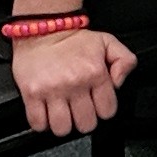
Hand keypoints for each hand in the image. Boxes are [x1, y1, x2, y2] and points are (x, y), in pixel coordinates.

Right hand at [13, 27, 138, 137]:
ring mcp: (52, 90)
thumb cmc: (72, 39)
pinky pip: (38, 123)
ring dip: (63, 124)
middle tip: (79, 109)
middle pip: (86, 124)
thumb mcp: (107, 42)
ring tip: (62, 112)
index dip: (103, 109)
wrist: (41, 28)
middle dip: (84, 119)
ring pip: (62, 128)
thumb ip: (124, 61)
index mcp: (95, 73)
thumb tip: (119, 82)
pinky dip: (42, 123)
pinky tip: (46, 112)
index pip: (107, 111)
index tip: (96, 103)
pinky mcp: (31, 93)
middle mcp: (75, 83)